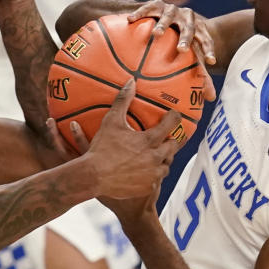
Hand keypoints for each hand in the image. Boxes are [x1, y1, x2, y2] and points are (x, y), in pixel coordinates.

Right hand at [75, 80, 181, 198]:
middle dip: (172, 140)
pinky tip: (148, 172)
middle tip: (169, 137)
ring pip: (167, 165)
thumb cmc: (101, 148)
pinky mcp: (148, 187)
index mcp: (149, 140)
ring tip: (158, 155)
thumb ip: (122, 101)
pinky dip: (154, 175)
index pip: (172, 124)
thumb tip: (131, 81)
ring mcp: (153, 174)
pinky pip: (157, 180)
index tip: (174, 115)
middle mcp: (155, 157)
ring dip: (165, 159)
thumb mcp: (111, 122)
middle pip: (174, 146)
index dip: (175, 117)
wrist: (93, 176)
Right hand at [130, 0, 217, 101]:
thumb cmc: (177, 40)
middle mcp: (186, 17)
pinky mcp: (156, 4)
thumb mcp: (189, 55)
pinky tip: (130, 20)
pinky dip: (140, 13)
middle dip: (186, 38)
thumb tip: (211, 99)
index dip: (209, 50)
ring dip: (163, 24)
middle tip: (181, 50)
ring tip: (156, 34)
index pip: (206, 39)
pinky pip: (148, 7)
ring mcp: (171, 9)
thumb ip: (199, 74)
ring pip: (168, 15)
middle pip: (189, 27)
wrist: (163, 13)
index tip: (210, 62)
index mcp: (198, 29)